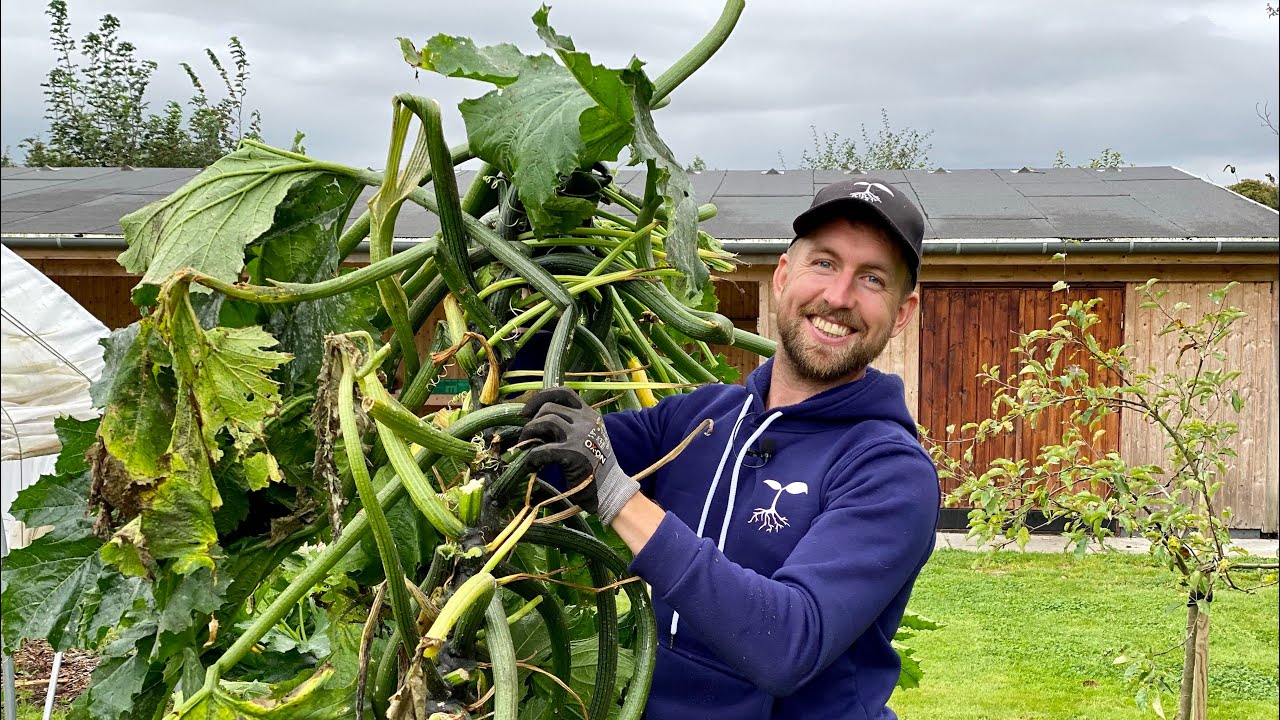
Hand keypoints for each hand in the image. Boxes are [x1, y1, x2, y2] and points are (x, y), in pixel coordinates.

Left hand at [518, 388, 638, 524]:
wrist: (608, 489)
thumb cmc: (592, 466)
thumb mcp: (585, 438)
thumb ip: (567, 426)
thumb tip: (534, 421)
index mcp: (590, 414)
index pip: (564, 393)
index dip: (541, 397)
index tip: (527, 411)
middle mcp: (586, 420)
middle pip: (549, 407)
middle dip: (531, 420)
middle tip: (525, 436)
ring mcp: (580, 436)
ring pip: (546, 421)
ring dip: (528, 434)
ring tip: (525, 447)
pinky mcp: (573, 454)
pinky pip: (542, 449)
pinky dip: (532, 458)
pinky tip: (532, 466)